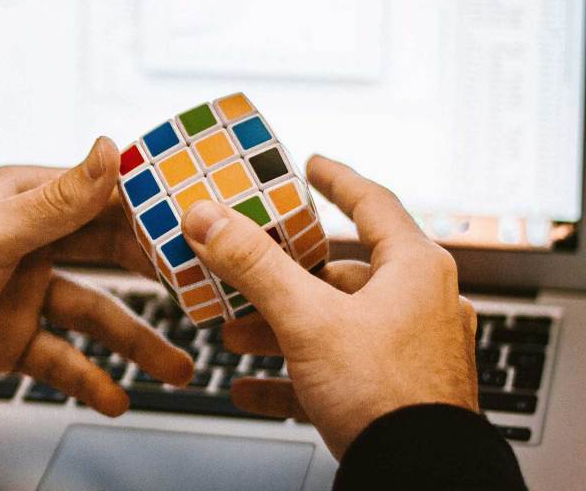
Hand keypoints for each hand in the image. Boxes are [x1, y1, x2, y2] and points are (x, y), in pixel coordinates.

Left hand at [0, 138, 192, 414]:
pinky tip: (115, 397)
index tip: (199, 225)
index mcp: (24, 202)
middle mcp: (30, 243)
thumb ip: (57, 201)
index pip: (102, 199)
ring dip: (134, 342)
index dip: (151, 211)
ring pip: (94, 315)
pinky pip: (62, 358)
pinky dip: (89, 378)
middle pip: (108, 257)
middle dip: (155, 279)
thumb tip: (110, 149)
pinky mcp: (12, 339)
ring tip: (174, 367)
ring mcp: (23, 293)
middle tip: (201, 296)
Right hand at [181, 155, 477, 457]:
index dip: (337, 180)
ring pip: (332, 326)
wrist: (419, 477)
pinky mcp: (394, 394)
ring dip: (279, 329)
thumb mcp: (308, 319)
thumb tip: (208, 218)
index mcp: (414, 270)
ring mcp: (409, 353)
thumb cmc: (387, 396)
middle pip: (339, 274)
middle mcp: (419, 305)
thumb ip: (254, 265)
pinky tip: (253, 389)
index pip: (373, 204)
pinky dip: (293, 376)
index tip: (312, 166)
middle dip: (281, 279)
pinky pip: (335, 374)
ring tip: (235, 338)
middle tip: (244, 273)